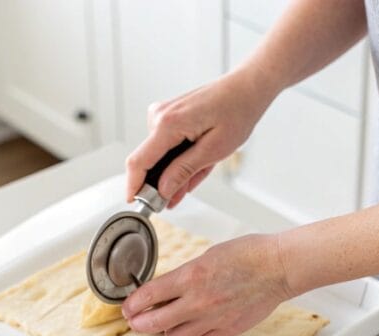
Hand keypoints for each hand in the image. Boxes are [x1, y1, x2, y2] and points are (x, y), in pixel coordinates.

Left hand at [121, 234, 292, 335]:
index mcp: (190, 278)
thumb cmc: (249, 255)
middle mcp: (197, 302)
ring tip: (169, 322)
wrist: (277, 268)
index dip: (132, 304)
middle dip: (139, 322)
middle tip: (136, 320)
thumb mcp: (207, 256)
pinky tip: (196, 324)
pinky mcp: (227, 330)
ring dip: (167, 330)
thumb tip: (168, 288)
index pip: (147, 296)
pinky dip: (194, 333)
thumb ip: (186, 275)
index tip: (128, 306)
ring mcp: (212, 320)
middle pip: (153, 323)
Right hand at [124, 69, 271, 207]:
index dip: (134, 185)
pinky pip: (167, 146)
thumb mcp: (214, 150)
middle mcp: (158, 117)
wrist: (245, 89)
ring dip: (177, 171)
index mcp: (168, 124)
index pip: (140, 161)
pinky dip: (181, 159)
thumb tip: (163, 189)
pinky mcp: (167, 116)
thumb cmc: (236, 114)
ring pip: (161, 155)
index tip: (135, 203)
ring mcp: (161, 115)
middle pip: (148, 160)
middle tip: (178, 199)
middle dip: (162, 183)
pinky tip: (199, 162)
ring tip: (204, 169)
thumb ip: (185, 170)